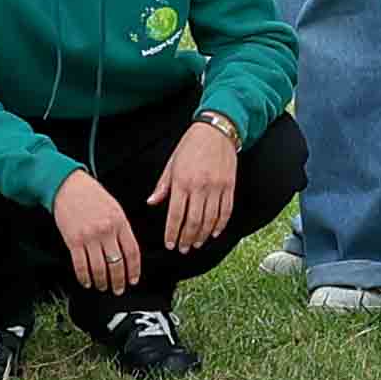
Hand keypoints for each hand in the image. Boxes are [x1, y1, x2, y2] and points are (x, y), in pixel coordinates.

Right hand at [52, 170, 143, 292]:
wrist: (68, 186)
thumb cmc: (91, 195)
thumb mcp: (115, 208)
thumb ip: (122, 228)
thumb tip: (127, 252)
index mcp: (120, 222)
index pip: (132, 252)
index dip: (134, 270)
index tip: (133, 280)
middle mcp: (106, 231)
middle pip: (117, 263)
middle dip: (119, 281)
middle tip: (118, 289)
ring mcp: (89, 237)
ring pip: (99, 268)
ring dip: (102, 282)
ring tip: (103, 287)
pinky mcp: (73, 241)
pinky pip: (80, 265)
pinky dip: (84, 277)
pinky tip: (87, 282)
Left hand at [153, 117, 241, 256]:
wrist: (217, 131)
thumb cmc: (191, 145)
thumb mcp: (171, 163)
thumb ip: (162, 186)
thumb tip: (152, 202)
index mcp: (182, 181)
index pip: (176, 214)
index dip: (172, 233)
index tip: (170, 244)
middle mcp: (200, 186)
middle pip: (194, 221)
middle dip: (187, 238)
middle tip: (183, 248)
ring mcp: (217, 187)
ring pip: (210, 219)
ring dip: (203, 235)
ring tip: (196, 243)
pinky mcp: (229, 186)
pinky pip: (225, 211)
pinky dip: (220, 225)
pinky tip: (214, 232)